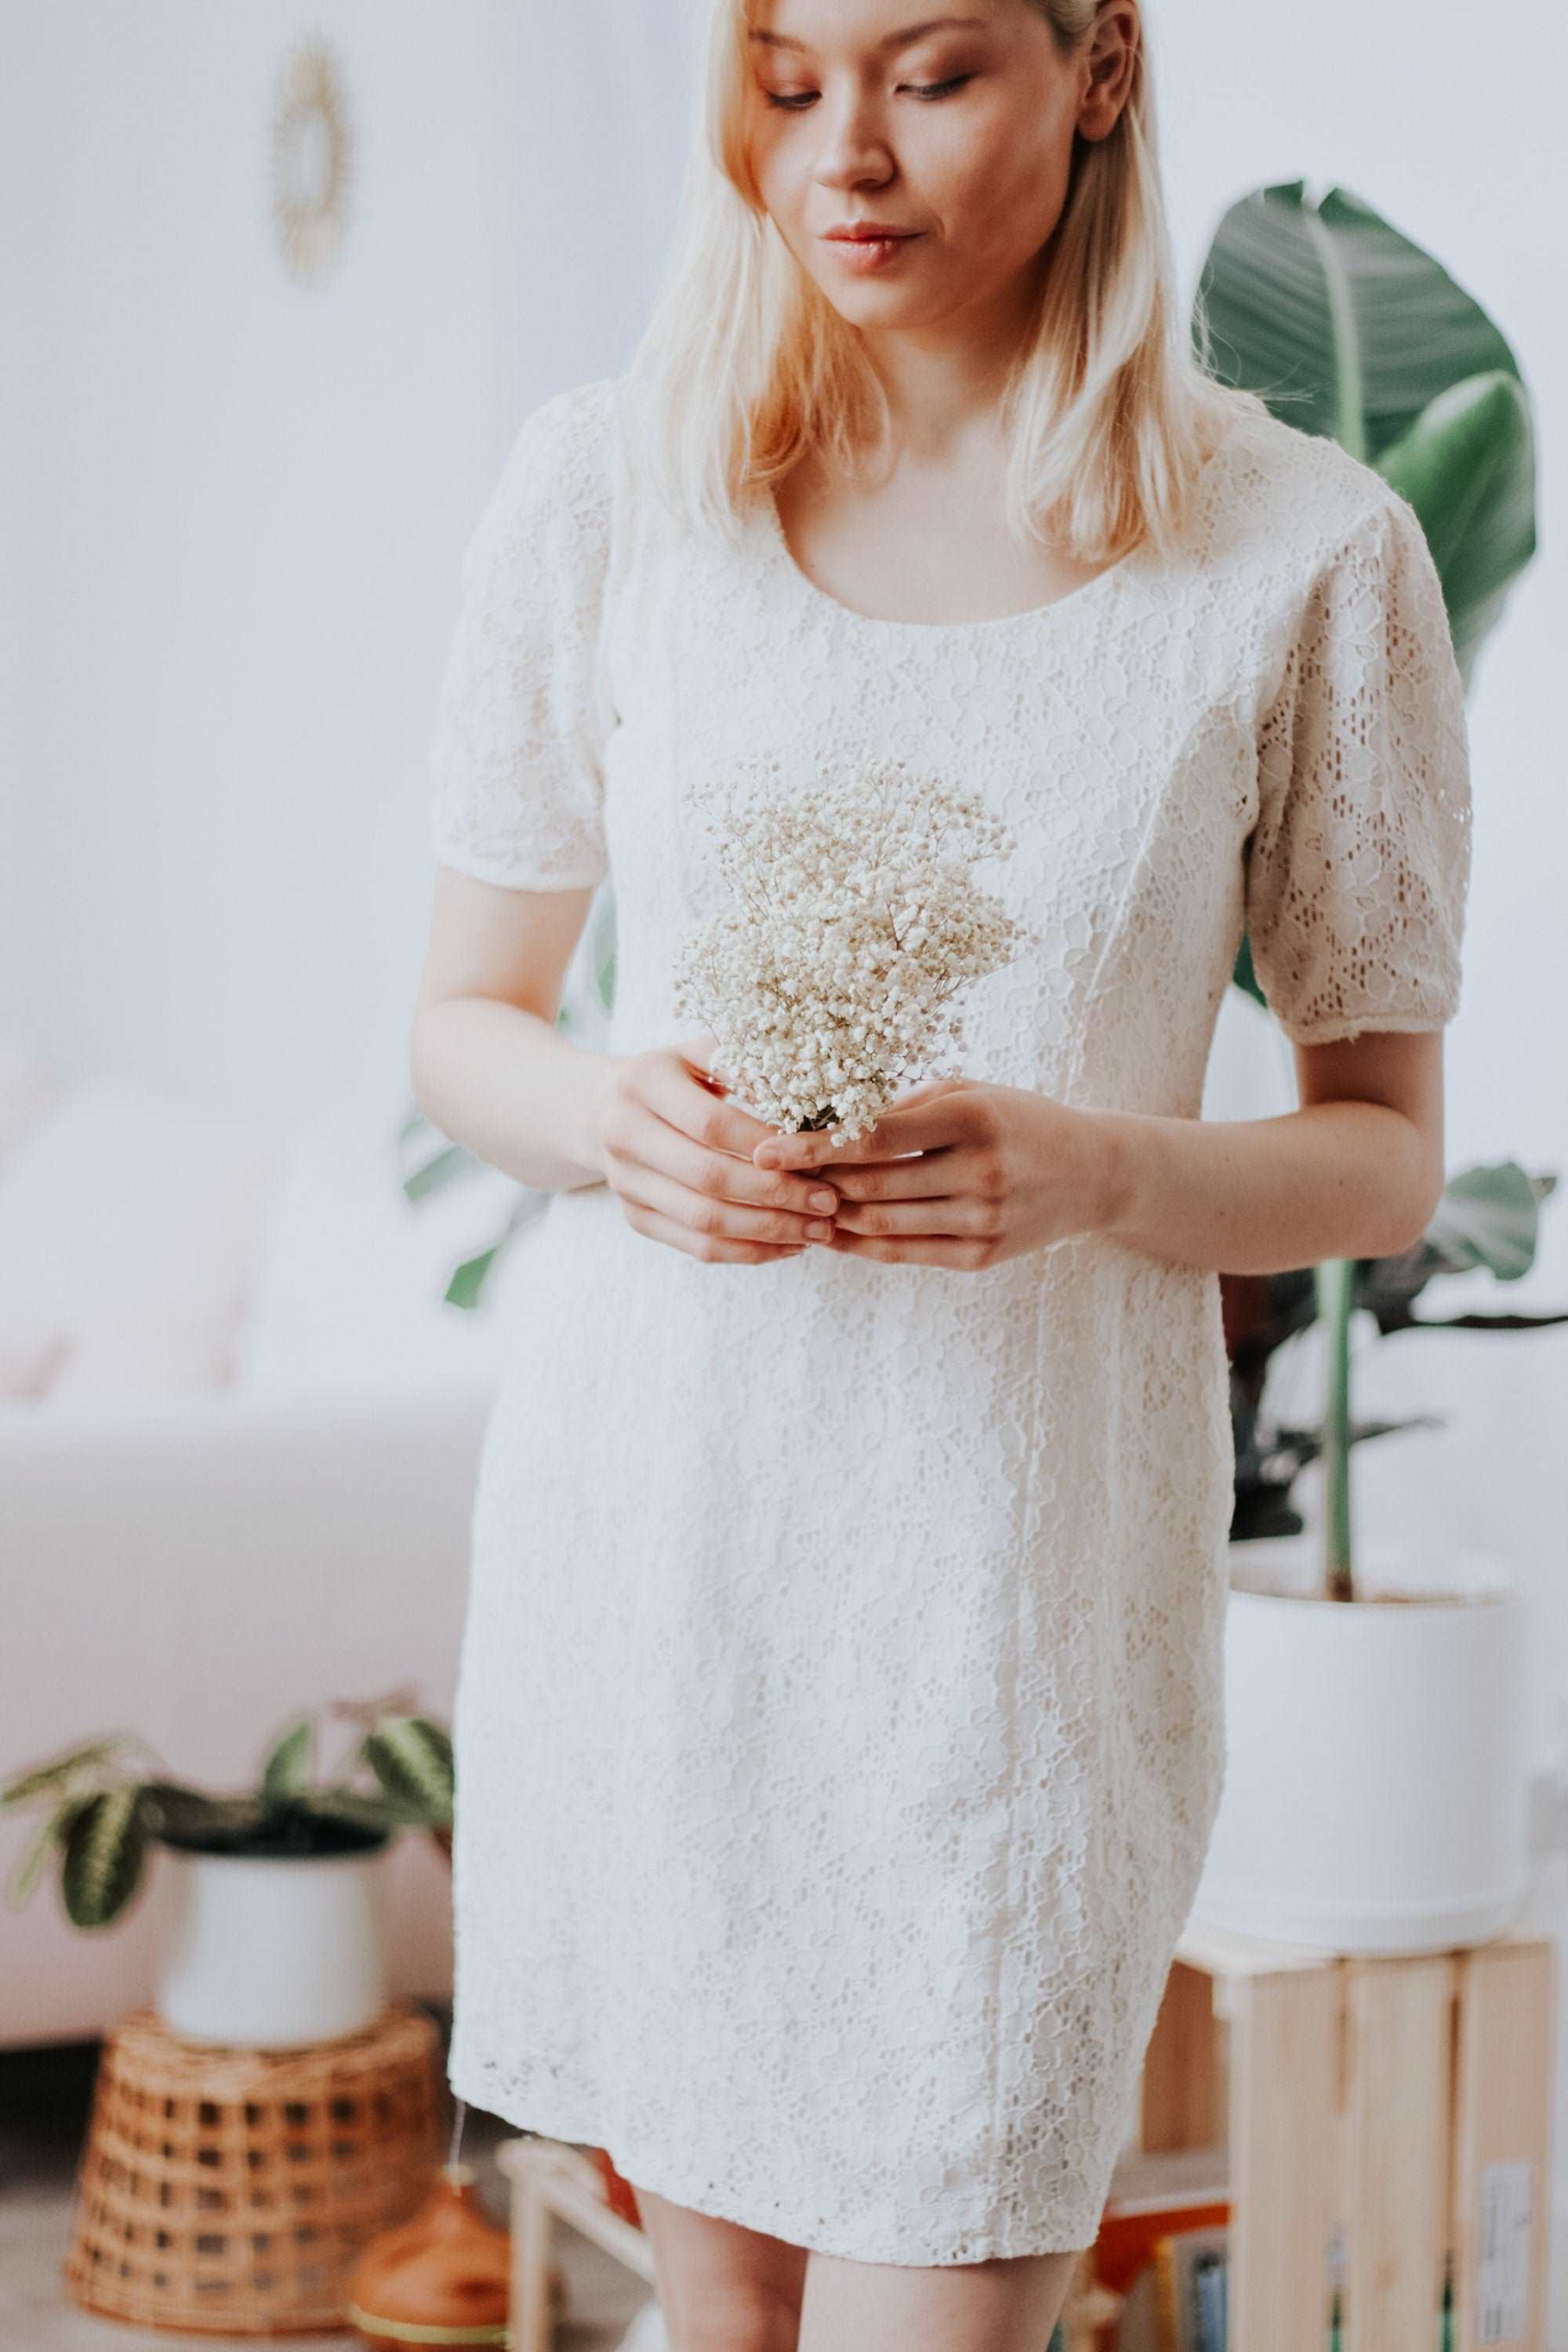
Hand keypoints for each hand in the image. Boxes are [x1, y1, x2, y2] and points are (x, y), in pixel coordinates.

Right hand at [593, 1033, 844, 1263]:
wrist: (607, 1108)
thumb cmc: (678, 1076)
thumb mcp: (705, 1052)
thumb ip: (749, 1065)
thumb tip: (808, 1099)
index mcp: (643, 1082)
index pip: (712, 1124)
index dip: (768, 1144)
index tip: (818, 1156)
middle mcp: (624, 1133)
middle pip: (708, 1177)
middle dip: (777, 1194)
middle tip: (829, 1202)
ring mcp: (625, 1182)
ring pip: (704, 1220)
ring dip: (769, 1230)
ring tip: (819, 1230)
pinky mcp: (635, 1217)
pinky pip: (696, 1247)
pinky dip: (748, 1251)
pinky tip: (789, 1244)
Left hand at [750, 1076, 1116, 1270]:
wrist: (1092, 1174)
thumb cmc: (1015, 1120)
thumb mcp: (968, 1093)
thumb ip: (902, 1108)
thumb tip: (821, 1120)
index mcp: (973, 1118)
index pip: (876, 1136)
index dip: (814, 1145)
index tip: (767, 1147)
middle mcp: (981, 1171)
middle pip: (871, 1184)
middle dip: (813, 1182)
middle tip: (768, 1178)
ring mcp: (983, 1220)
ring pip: (881, 1223)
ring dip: (829, 1215)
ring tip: (790, 1204)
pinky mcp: (982, 1257)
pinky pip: (903, 1253)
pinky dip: (859, 1244)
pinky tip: (829, 1231)